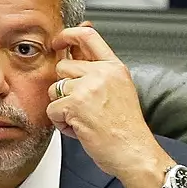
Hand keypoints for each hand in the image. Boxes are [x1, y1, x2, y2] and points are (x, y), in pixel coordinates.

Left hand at [46, 26, 174, 187]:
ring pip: (54, 89)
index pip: (87, 36)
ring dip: (63, 107)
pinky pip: (52, 109)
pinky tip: (79, 128)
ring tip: (83, 119)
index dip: (67, 35)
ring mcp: (87, 88)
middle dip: (64, 88)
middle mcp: (102, 73)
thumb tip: (76, 52)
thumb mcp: (119, 89)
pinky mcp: (75, 105)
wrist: (134, 152)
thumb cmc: (127, 128)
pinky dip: (61, 123)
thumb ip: (98, 70)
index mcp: (114, 67)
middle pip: (63, 66)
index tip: (58, 41)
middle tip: (81, 106)